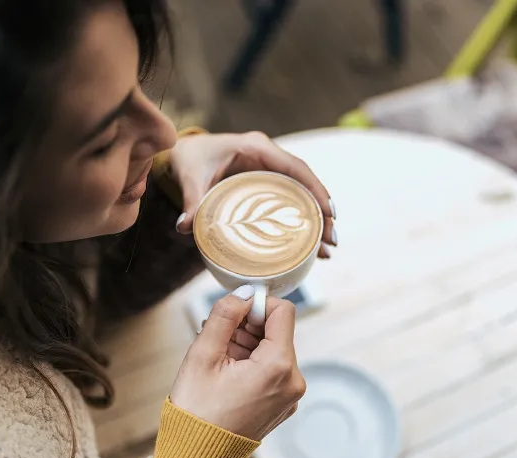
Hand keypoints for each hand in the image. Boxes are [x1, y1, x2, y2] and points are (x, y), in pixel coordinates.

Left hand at [168, 131, 336, 257]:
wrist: (185, 153)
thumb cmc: (191, 159)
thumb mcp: (191, 177)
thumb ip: (192, 200)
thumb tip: (184, 227)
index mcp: (256, 148)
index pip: (295, 167)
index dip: (315, 189)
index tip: (329, 213)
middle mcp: (269, 157)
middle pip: (305, 184)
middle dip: (322, 213)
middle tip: (331, 241)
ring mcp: (271, 170)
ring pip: (302, 194)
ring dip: (315, 221)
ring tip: (325, 251)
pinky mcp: (268, 184)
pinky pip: (291, 200)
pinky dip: (301, 222)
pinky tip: (308, 247)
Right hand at [169, 286, 305, 440]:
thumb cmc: (196, 411)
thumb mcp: (203, 355)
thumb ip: (226, 316)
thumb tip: (245, 293)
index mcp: (278, 367)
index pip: (283, 312)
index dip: (258, 305)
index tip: (233, 313)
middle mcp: (293, 382)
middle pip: (278, 332)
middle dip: (248, 328)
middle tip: (217, 337)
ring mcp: (290, 397)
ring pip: (273, 351)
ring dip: (247, 346)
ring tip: (218, 359)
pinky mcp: (282, 405)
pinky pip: (273, 372)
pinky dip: (252, 365)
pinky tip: (226, 374)